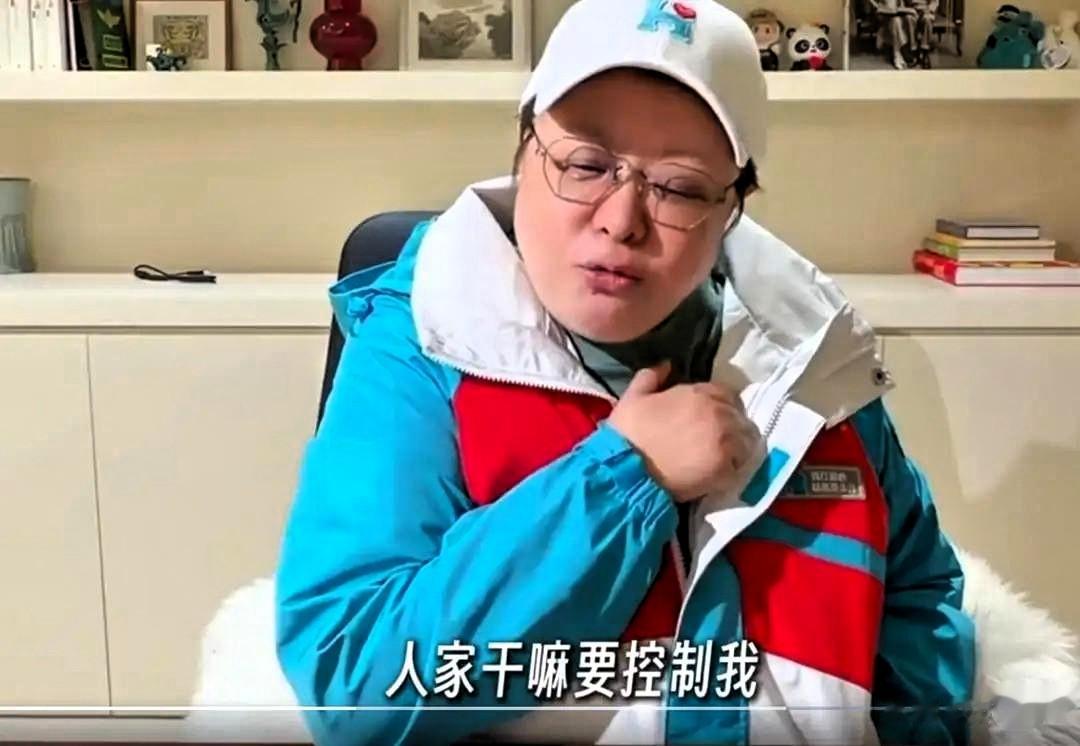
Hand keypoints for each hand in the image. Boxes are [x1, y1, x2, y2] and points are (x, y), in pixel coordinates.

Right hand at [607, 361, 761, 502]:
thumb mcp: (633, 397)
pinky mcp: (725, 471)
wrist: (626, 470)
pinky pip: (741, 468)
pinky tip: (722, 474)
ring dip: (738, 447)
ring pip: (747, 442)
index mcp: (700, 394)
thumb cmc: (628, 433)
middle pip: (740, 417)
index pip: (727, 393)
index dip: (720, 404)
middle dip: (731, 425)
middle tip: (718, 438)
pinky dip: (734, 470)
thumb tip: (666, 365)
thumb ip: (650, 376)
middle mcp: (719, 414)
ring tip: (724, 456)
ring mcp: (725, 443)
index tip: (710, 416)